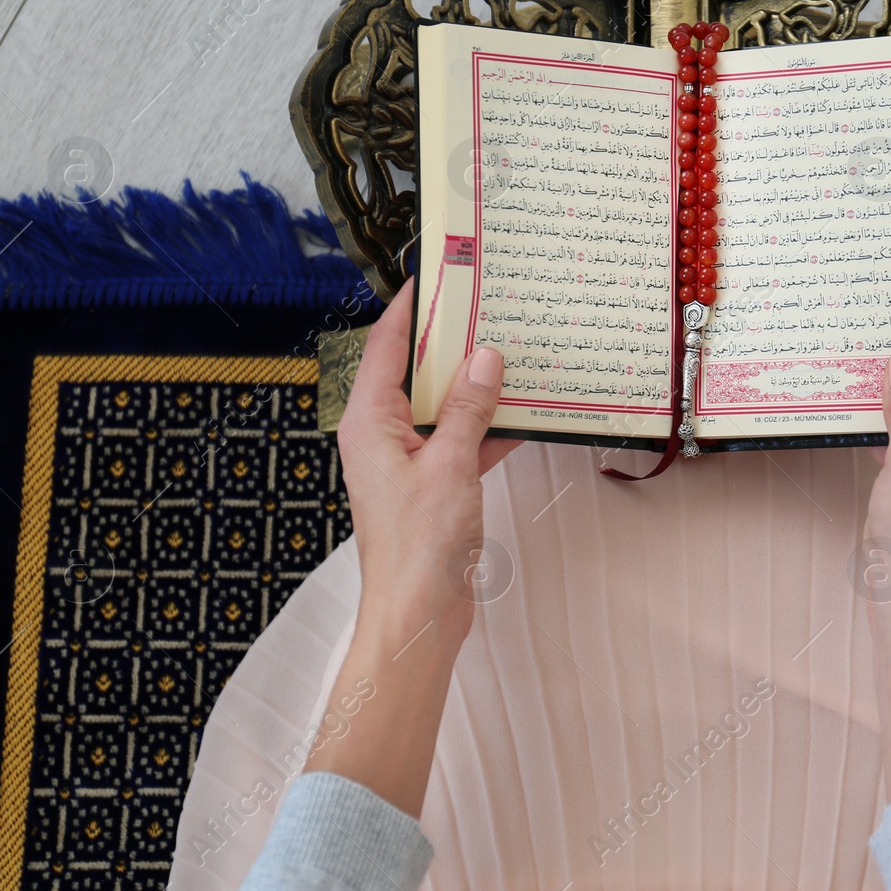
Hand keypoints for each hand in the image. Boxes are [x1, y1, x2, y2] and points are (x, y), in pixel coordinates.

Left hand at [334, 279, 518, 637]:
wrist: (417, 616)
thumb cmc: (417, 549)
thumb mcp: (450, 466)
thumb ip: (468, 409)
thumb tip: (485, 358)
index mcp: (368, 422)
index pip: (386, 346)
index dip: (409, 307)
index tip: (436, 275)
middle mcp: (382, 436)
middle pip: (415, 371)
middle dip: (451, 343)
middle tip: (486, 306)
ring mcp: (407, 462)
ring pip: (443, 406)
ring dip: (475, 386)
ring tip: (511, 352)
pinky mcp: (432, 485)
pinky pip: (460, 441)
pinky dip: (487, 428)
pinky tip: (522, 414)